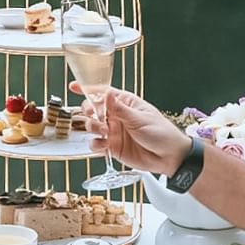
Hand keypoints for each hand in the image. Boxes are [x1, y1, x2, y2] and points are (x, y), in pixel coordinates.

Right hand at [69, 82, 189, 175]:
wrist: (170, 157)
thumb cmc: (162, 133)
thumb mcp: (140, 118)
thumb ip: (120, 109)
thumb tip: (107, 93)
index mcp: (125, 103)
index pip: (104, 92)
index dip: (88, 88)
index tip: (74, 86)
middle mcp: (117, 116)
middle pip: (93, 109)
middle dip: (89, 110)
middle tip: (94, 115)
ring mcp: (114, 132)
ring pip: (92, 126)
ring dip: (92, 127)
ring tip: (103, 131)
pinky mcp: (113, 147)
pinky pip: (96, 144)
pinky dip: (95, 144)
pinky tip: (103, 145)